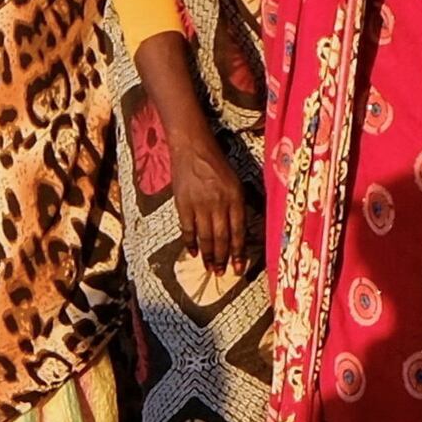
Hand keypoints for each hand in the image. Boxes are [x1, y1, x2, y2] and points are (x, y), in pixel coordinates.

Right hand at [160, 113, 254, 273]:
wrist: (193, 148)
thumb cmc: (217, 164)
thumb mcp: (236, 182)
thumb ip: (238, 206)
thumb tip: (238, 232)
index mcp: (235, 198)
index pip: (238, 232)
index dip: (238, 252)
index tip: (238, 268)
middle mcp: (219, 204)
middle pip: (222, 238)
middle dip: (222, 258)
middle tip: (221, 273)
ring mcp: (200, 205)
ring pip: (205, 237)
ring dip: (208, 255)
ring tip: (209, 268)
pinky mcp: (183, 204)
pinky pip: (187, 229)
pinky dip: (190, 243)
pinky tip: (192, 253)